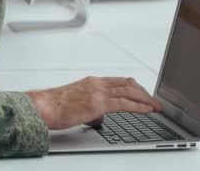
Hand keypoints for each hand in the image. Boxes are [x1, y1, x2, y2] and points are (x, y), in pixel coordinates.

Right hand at [25, 77, 163, 129]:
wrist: (43, 106)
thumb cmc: (53, 106)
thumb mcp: (76, 103)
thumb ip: (91, 107)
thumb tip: (99, 117)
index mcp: (92, 82)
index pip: (119, 81)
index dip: (135, 87)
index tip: (143, 93)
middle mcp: (97, 83)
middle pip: (129, 84)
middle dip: (145, 92)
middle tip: (155, 101)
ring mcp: (99, 92)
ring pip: (130, 91)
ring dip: (146, 99)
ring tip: (156, 106)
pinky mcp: (99, 103)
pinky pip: (125, 104)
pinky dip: (139, 107)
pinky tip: (147, 110)